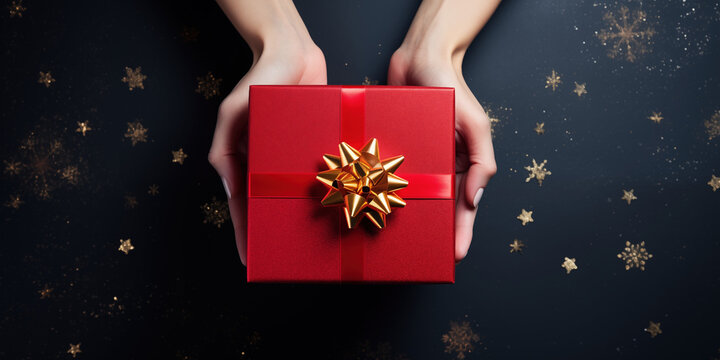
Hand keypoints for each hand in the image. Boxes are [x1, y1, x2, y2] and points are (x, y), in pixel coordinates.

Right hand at [209, 2, 326, 264]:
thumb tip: (233, 191)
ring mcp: (294, 157)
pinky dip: (330, 190)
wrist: (294, 51)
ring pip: (298, 194)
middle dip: (276, 230)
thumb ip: (224, 150)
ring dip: (304, 216)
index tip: (248, 259)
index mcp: (246, 159)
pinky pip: (323, 173)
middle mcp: (270, 162)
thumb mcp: (231, 112)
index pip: (243, 205)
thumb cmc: (257, 78)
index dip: (244, 232)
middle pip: (272, 205)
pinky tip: (341, 207)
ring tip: (313, 242)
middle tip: (286, 256)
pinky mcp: (318, 147)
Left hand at [388, 46, 496, 261]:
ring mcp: (411, 160)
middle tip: (423, 257)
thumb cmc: (453, 88)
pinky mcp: (387, 149)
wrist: (420, 57)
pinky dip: (377, 189)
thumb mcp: (476, 126)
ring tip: (396, 241)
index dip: (460, 231)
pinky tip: (369, 207)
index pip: (462, 206)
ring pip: (407, 195)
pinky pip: (382, 173)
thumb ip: (481, 163)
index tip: (455, 254)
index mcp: (459, 165)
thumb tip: (475, 199)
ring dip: (403, 216)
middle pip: (434, 207)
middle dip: (431, 233)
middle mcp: (436, 167)